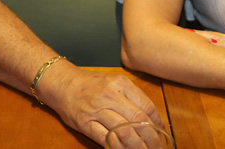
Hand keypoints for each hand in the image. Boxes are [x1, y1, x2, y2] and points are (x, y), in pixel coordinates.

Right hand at [43, 65, 163, 145]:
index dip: (157, 123)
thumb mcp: (114, 82)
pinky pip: (106, 139)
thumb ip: (131, 97)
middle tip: (156, 148)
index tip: (161, 133)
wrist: (63, 84)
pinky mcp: (85, 123)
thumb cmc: (90, 85)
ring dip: (137, 146)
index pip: (146, 106)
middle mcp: (110, 95)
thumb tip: (151, 117)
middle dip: (151, 138)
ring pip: (124, 131)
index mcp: (121, 84)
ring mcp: (97, 110)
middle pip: (138, 120)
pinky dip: (117, 148)